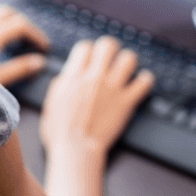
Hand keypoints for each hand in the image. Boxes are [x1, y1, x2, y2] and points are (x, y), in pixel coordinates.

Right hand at [39, 36, 153, 158]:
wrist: (76, 150)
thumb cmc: (59, 132)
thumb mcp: (50, 102)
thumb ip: (62, 83)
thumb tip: (68, 74)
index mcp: (74, 76)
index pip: (85, 46)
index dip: (88, 50)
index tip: (90, 57)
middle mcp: (95, 77)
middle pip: (108, 45)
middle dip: (109, 49)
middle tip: (110, 57)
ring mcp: (112, 88)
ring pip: (129, 58)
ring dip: (128, 61)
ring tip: (126, 68)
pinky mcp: (126, 102)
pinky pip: (144, 82)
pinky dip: (145, 80)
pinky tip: (141, 83)